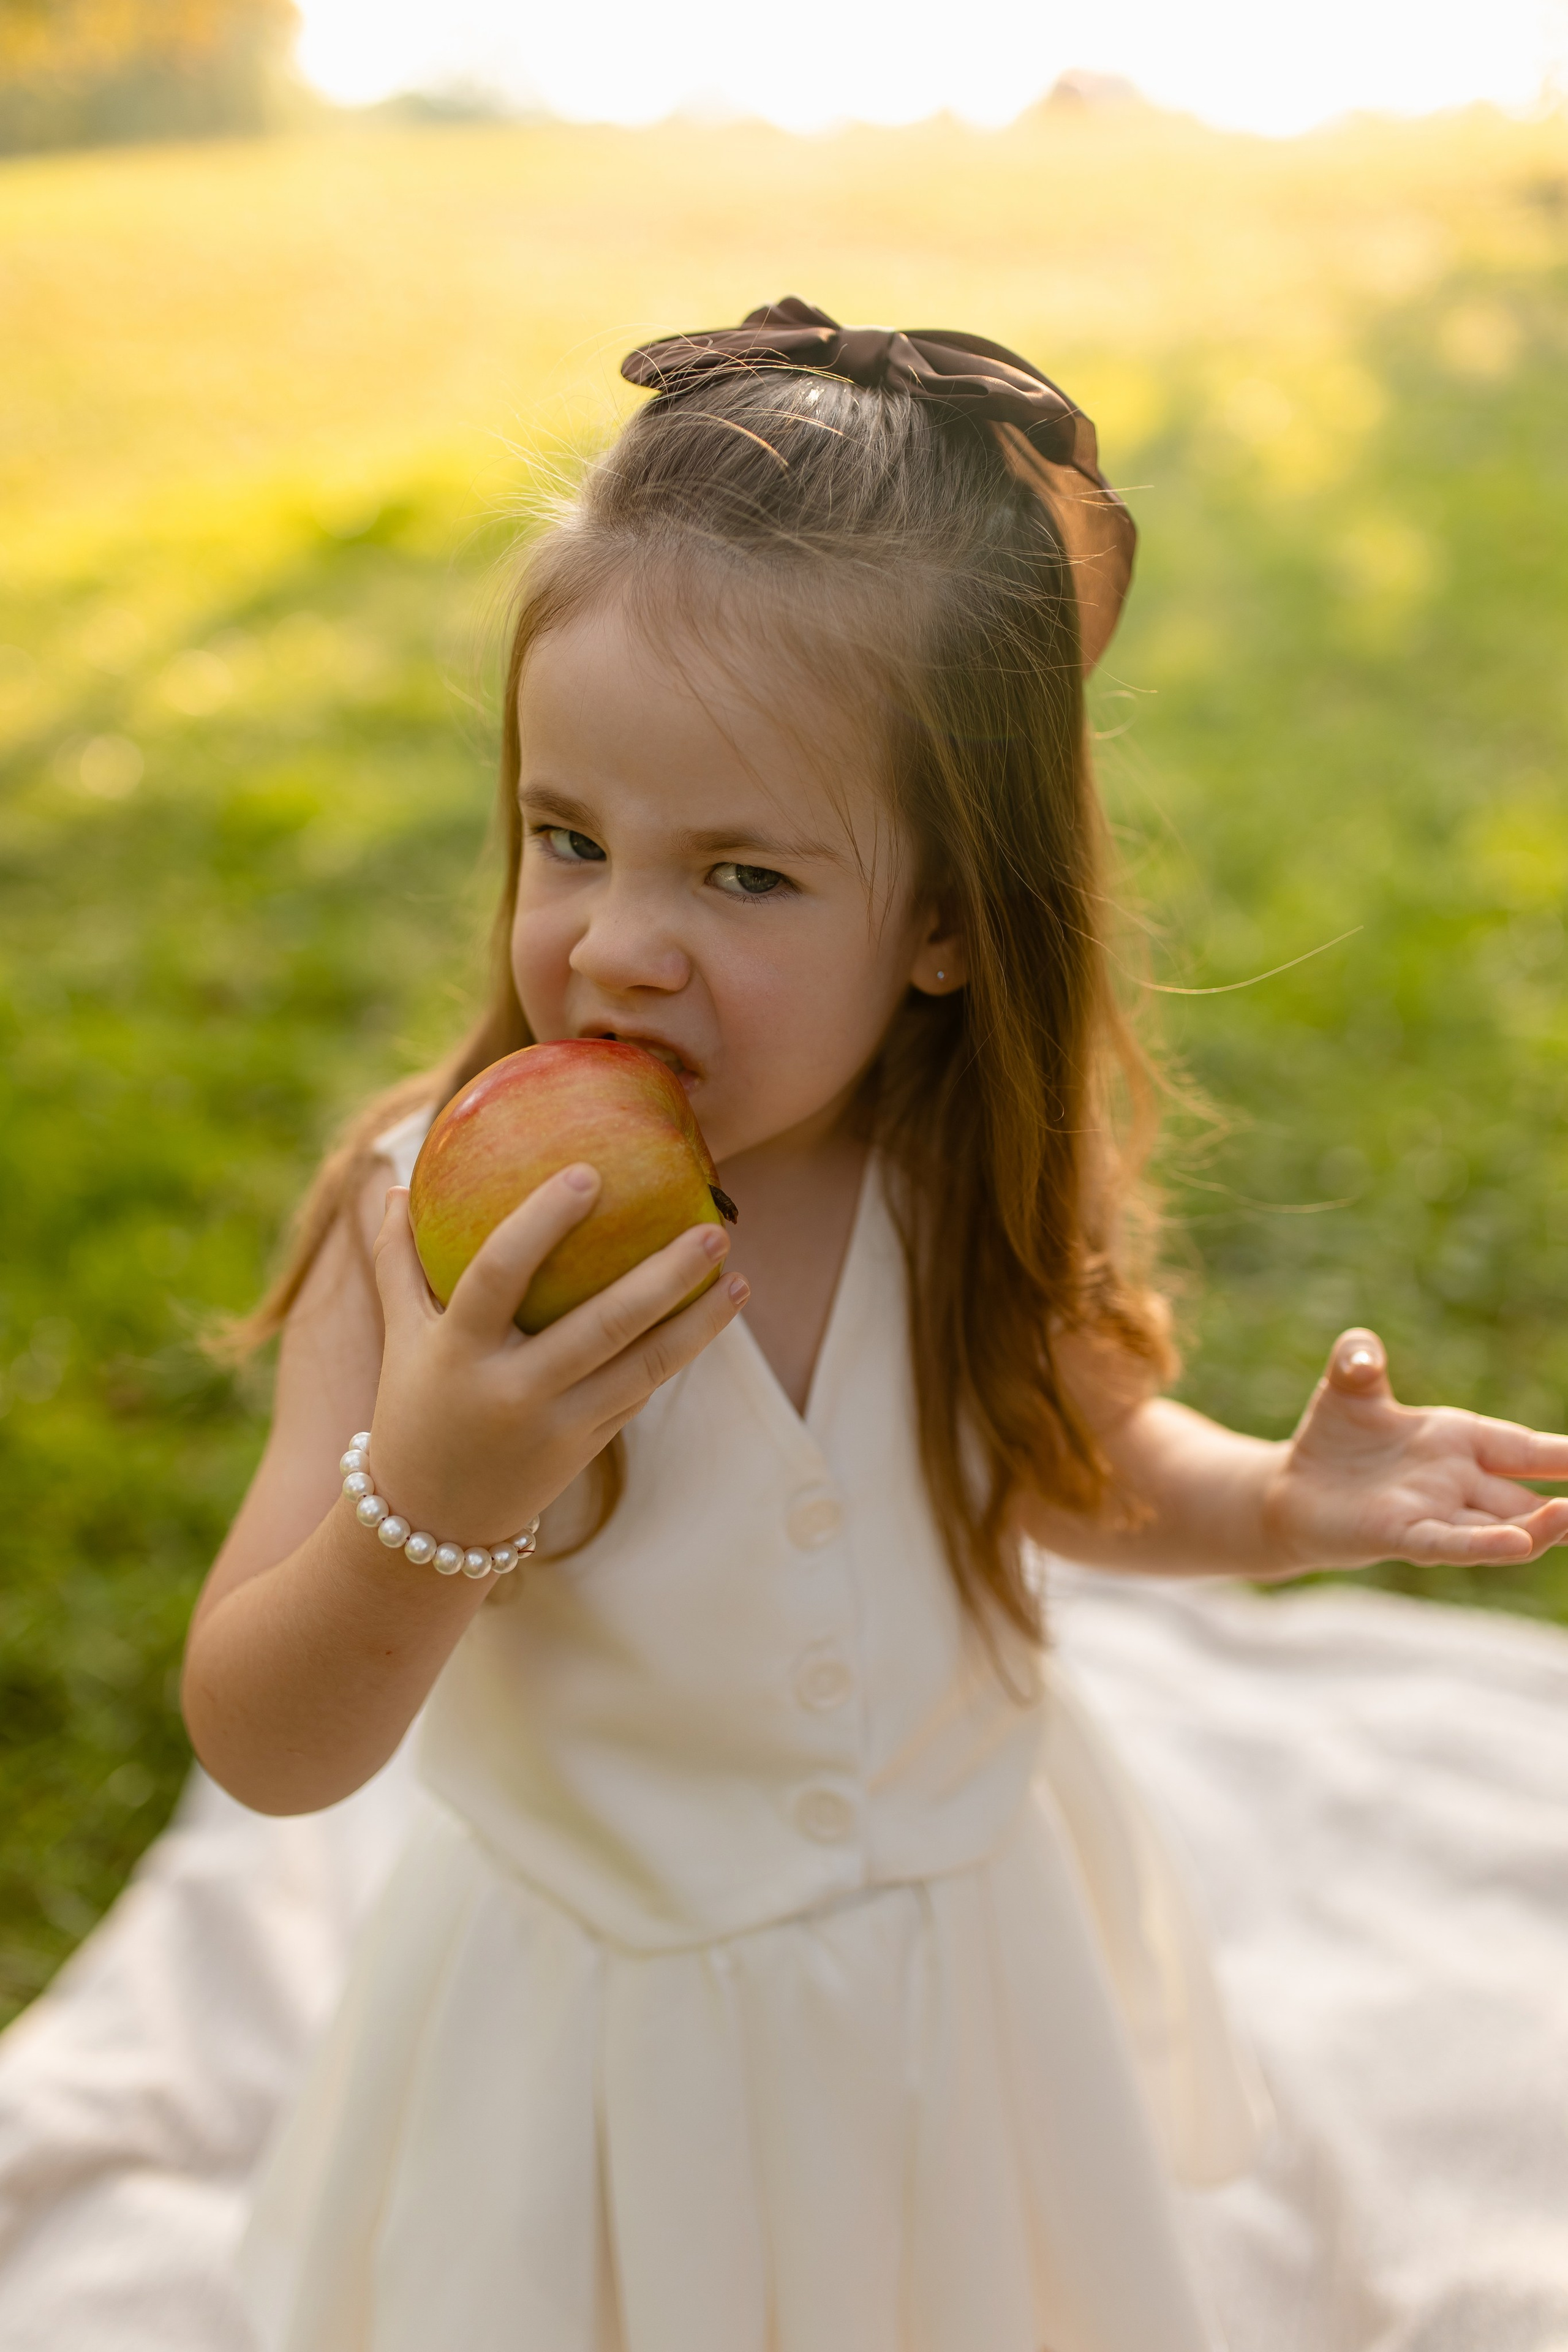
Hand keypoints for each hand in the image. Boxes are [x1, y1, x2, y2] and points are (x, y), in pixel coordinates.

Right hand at [364, 1168, 745, 1548]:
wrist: (432, 1523)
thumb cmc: (415, 1407)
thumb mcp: (402, 1337)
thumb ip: (397, 1261)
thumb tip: (390, 1183)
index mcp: (460, 1350)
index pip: (498, 1272)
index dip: (540, 1222)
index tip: (588, 1175)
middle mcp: (513, 1389)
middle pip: (602, 1324)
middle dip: (665, 1275)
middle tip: (715, 1227)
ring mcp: (557, 1424)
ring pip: (642, 1366)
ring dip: (698, 1323)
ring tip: (738, 1277)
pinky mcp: (586, 1447)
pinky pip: (639, 1390)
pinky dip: (678, 1352)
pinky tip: (712, 1313)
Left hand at [1262, 1328, 1567, 1572]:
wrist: (1293, 1488)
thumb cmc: (1335, 1438)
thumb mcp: (1348, 1385)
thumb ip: (1358, 1358)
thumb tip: (1363, 1354)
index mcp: (1462, 1440)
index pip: (1529, 1448)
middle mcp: (1460, 1482)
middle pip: (1529, 1496)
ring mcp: (1436, 1513)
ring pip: (1504, 1526)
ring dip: (1542, 1526)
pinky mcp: (1402, 1536)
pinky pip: (1452, 1543)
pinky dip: (1486, 1545)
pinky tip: (1520, 1543)